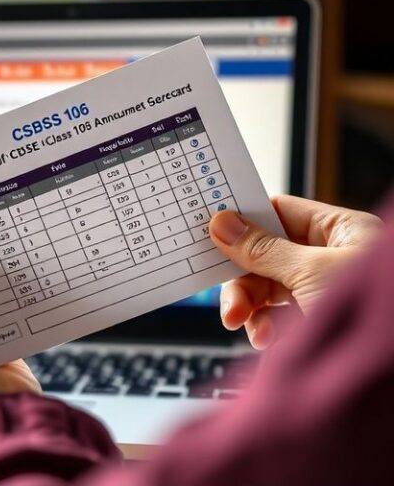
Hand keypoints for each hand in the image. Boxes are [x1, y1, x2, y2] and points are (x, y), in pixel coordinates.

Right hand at [209, 195, 381, 349]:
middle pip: (265, 255)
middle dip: (244, 279)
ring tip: (241, 322)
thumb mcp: (312, 273)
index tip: (212, 230)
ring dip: (249, 307)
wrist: (389, 375)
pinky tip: (266, 339)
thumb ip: (263, 249)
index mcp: (341, 231)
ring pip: (266, 288)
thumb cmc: (380, 314)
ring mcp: (321, 291)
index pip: (280, 213)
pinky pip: (275, 317)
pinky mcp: (314, 322)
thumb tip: (224, 225)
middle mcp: (331, 258)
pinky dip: (263, 327)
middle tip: (229, 297)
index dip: (245, 220)